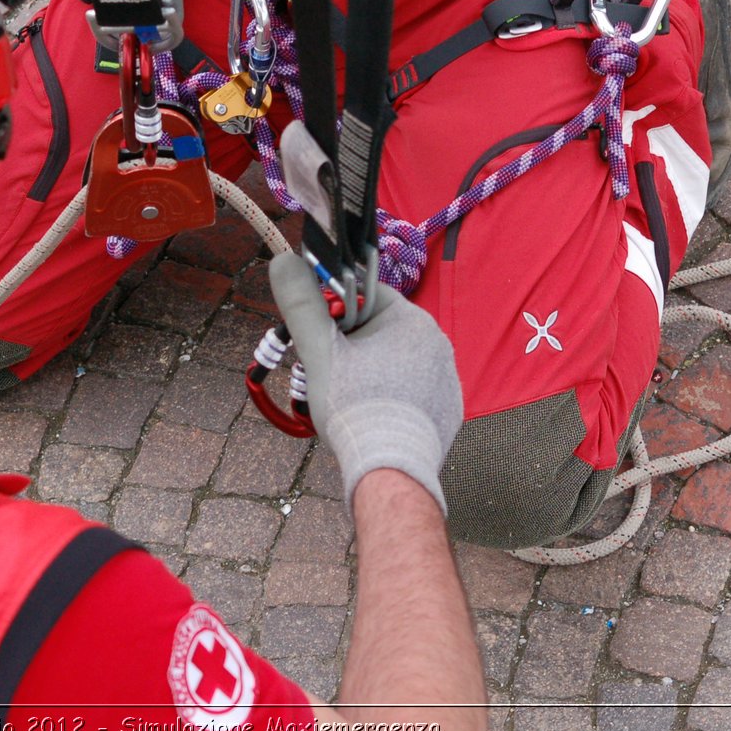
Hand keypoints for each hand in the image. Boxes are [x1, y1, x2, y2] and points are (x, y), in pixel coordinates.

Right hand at [269, 252, 462, 510]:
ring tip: (345, 398)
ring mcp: (447, 379)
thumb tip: (282, 260)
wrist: (391, 470)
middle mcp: (438, 343)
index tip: (315, 334)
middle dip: (348, 345)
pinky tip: (371, 415)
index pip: (365, 294)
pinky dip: (390, 397)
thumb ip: (301, 304)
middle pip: (379, 329)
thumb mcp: (318, 352)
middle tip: (324, 371)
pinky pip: (412, 390)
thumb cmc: (354, 406)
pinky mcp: (447, 410)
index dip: (333, 310)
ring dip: (367, 370)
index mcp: (411, 320)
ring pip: (394, 360)